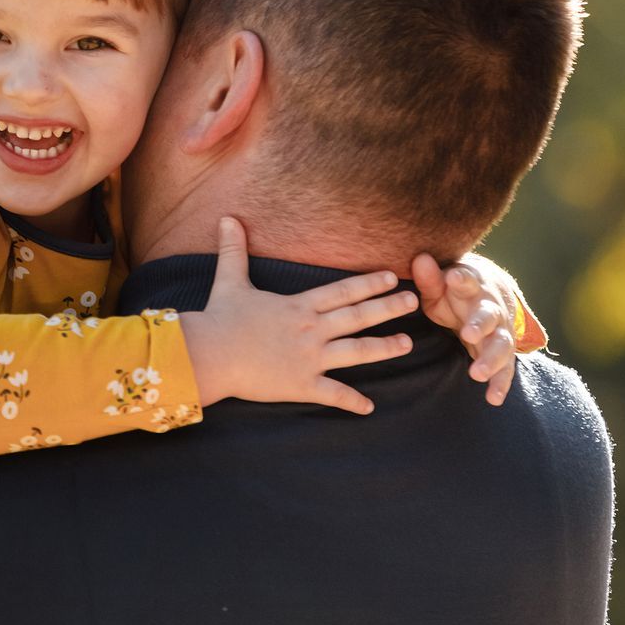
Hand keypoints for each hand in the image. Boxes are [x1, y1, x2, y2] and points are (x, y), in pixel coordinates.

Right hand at [182, 217, 414, 414]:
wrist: (210, 355)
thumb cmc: (219, 317)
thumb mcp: (230, 280)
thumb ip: (234, 250)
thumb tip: (226, 218)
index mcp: (299, 306)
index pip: (342, 291)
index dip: (369, 283)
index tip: (392, 278)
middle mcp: (311, 330)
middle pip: (358, 317)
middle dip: (388, 309)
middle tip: (415, 303)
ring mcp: (309, 359)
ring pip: (356, 352)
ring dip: (384, 348)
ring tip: (407, 344)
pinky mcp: (301, 385)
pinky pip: (333, 394)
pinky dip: (352, 401)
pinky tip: (370, 407)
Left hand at [410, 252, 515, 405]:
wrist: (488, 294)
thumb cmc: (453, 290)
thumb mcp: (439, 282)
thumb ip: (429, 276)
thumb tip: (420, 259)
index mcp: (472, 285)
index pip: (468, 279)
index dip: (461, 278)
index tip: (454, 278)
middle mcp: (490, 307)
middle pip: (490, 315)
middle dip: (481, 325)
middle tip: (469, 336)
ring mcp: (500, 330)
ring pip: (502, 344)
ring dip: (491, 359)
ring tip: (477, 374)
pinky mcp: (502, 350)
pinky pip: (505, 368)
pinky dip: (501, 383)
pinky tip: (493, 399)